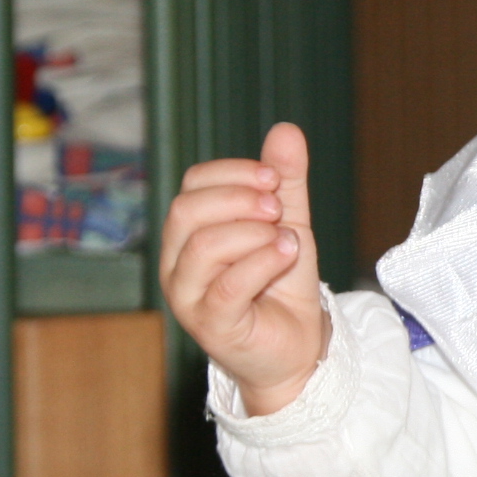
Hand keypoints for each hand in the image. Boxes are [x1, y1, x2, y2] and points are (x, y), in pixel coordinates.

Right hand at [159, 122, 328, 415]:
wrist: (298, 347)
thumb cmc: (282, 286)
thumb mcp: (288, 223)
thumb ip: (285, 182)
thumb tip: (287, 129)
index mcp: (189, 232)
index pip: (192, 185)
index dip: (233, 173)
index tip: (274, 179)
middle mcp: (178, 263)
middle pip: (187, 211)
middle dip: (239, 200)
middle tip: (279, 209)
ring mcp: (188, 297)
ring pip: (204, 246)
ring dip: (255, 234)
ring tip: (288, 242)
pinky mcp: (211, 326)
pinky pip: (227, 286)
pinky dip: (262, 263)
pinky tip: (287, 256)